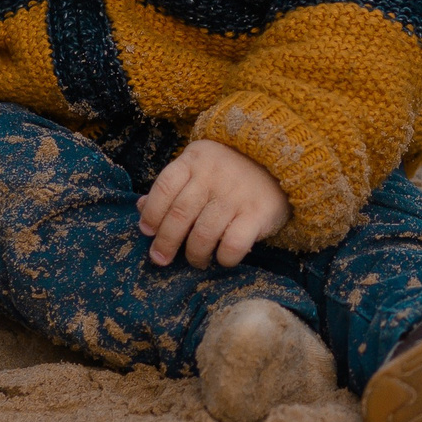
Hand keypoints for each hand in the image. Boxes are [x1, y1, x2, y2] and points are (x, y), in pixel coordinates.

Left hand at [137, 139, 291, 267]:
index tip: (147, 231)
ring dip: (194, 255)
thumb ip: (172, 187)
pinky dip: (224, 258)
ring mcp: (236, 194)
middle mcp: (214, 176)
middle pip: (180, 214)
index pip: (164, 187)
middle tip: (161, 259)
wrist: (281, 161)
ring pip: (203, 234)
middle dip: (166, 242)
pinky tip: (222, 258)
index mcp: (195, 160)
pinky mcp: (258, 213)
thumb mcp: (199, 167)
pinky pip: (233, 244)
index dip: (151, 213)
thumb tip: (140, 208)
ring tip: (196, 260)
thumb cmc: (231, 169)